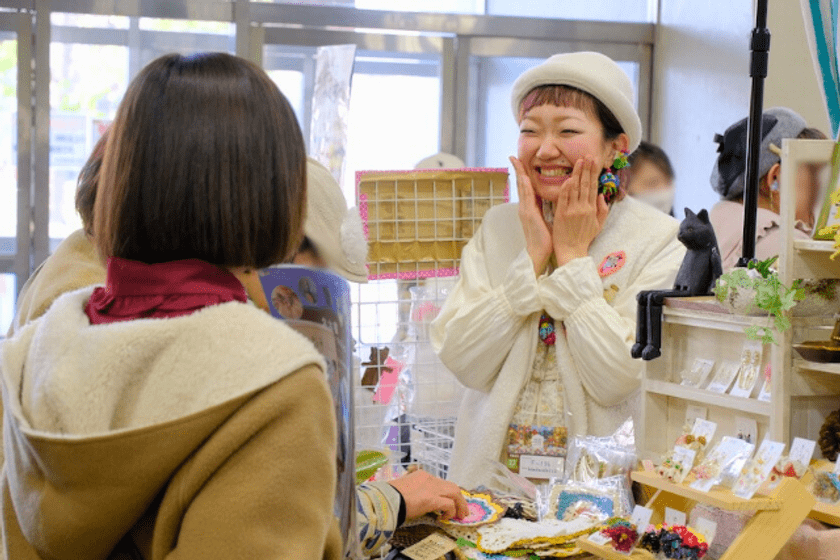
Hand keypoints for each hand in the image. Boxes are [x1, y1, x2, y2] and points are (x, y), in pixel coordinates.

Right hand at [387, 469, 468, 520]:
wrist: (386, 499)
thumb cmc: (389, 495)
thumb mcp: (403, 488)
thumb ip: (412, 492)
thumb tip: (415, 501)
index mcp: (421, 475)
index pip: (440, 483)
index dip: (447, 493)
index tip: (449, 502)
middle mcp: (429, 479)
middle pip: (452, 486)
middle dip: (459, 499)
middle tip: (461, 510)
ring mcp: (432, 488)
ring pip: (455, 492)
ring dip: (459, 505)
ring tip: (460, 515)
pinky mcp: (433, 499)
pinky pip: (449, 504)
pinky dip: (450, 511)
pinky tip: (445, 518)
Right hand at [510, 156, 552, 274]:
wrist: (538, 253)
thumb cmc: (544, 239)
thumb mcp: (546, 219)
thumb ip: (547, 208)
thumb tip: (553, 199)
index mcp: (531, 208)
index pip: (527, 187)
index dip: (525, 175)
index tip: (522, 164)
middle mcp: (525, 207)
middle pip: (522, 184)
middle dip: (518, 170)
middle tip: (514, 157)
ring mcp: (525, 210)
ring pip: (522, 188)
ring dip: (520, 174)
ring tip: (516, 161)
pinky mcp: (528, 214)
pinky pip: (527, 197)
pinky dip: (525, 186)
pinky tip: (525, 178)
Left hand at [552, 158, 607, 266]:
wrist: (572, 251)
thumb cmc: (584, 238)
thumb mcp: (598, 225)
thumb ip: (602, 210)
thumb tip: (600, 195)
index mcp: (592, 209)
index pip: (593, 187)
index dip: (594, 173)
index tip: (594, 161)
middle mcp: (583, 208)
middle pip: (586, 184)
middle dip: (587, 169)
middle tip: (588, 156)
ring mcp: (572, 211)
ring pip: (576, 189)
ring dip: (578, 174)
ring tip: (580, 161)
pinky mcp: (562, 215)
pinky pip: (564, 199)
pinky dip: (566, 188)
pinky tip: (568, 178)